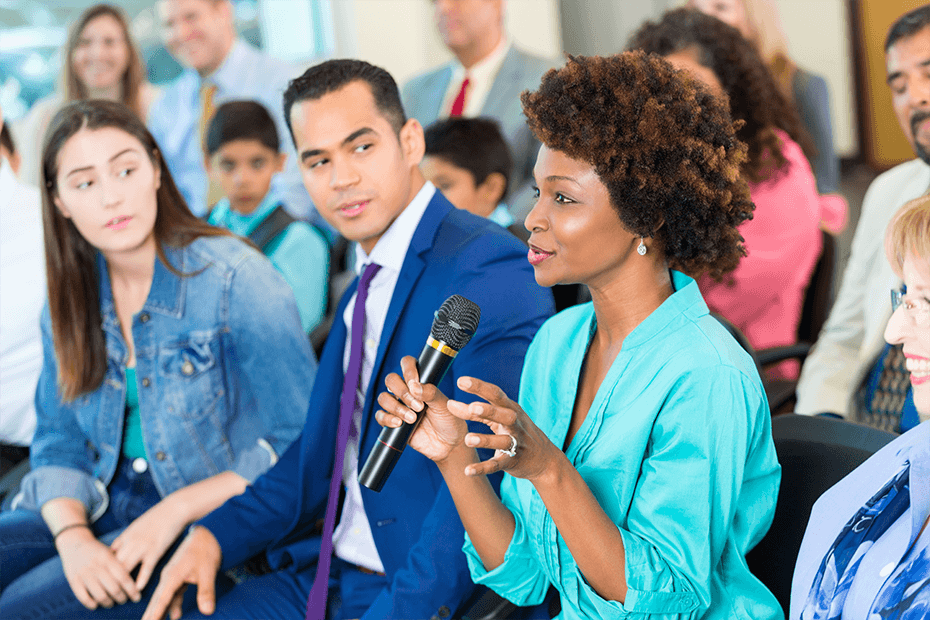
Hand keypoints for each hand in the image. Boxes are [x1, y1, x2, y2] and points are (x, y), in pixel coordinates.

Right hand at [56, 526, 140, 608]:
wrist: (74, 542)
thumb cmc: (98, 550)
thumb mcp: (110, 551)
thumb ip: (121, 563)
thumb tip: (135, 578)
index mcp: (107, 558)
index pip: (123, 577)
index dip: (131, 589)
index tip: (137, 597)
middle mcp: (96, 566)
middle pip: (113, 588)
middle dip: (121, 597)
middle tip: (124, 600)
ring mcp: (84, 574)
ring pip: (99, 595)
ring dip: (108, 602)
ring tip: (112, 603)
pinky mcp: (73, 580)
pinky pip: (83, 597)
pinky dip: (90, 603)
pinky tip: (96, 604)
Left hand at [111, 495, 188, 590]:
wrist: (174, 509)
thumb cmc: (158, 515)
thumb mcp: (138, 524)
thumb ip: (128, 536)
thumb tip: (118, 546)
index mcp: (126, 536)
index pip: (108, 556)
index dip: (103, 568)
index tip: (102, 579)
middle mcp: (130, 543)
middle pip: (113, 565)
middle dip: (108, 579)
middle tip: (106, 592)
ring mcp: (142, 547)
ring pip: (126, 568)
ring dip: (122, 584)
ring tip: (120, 596)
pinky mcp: (156, 550)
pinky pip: (146, 568)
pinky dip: (141, 579)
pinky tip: (139, 589)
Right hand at [142, 526, 220, 619]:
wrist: (209, 532)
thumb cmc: (207, 549)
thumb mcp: (208, 571)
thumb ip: (206, 591)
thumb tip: (207, 611)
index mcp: (172, 576)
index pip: (161, 600)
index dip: (154, 614)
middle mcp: (169, 577)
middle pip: (156, 600)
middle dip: (150, 615)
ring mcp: (173, 576)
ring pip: (163, 598)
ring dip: (160, 611)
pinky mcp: (180, 575)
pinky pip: (173, 594)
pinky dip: (172, 604)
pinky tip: (175, 615)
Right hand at [375, 355, 468, 461]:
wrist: (448, 445)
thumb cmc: (449, 421)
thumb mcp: (444, 405)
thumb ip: (431, 393)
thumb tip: (414, 385)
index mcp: (420, 382)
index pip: (407, 364)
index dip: (408, 369)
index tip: (415, 382)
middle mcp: (407, 392)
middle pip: (391, 380)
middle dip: (402, 392)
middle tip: (418, 406)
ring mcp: (399, 406)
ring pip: (383, 398)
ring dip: (396, 407)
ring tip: (413, 418)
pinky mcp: (393, 422)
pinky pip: (380, 416)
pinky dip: (387, 419)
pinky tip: (400, 424)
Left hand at [446, 376, 560, 480]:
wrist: (543, 459)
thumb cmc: (517, 431)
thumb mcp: (500, 418)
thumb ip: (475, 412)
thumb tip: (450, 404)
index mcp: (511, 409)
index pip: (496, 395)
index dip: (479, 387)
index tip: (461, 381)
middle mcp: (515, 424)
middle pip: (504, 415)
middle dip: (489, 411)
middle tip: (472, 408)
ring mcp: (515, 443)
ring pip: (502, 441)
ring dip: (485, 440)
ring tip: (468, 439)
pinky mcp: (512, 461)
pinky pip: (496, 465)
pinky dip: (483, 468)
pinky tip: (468, 471)